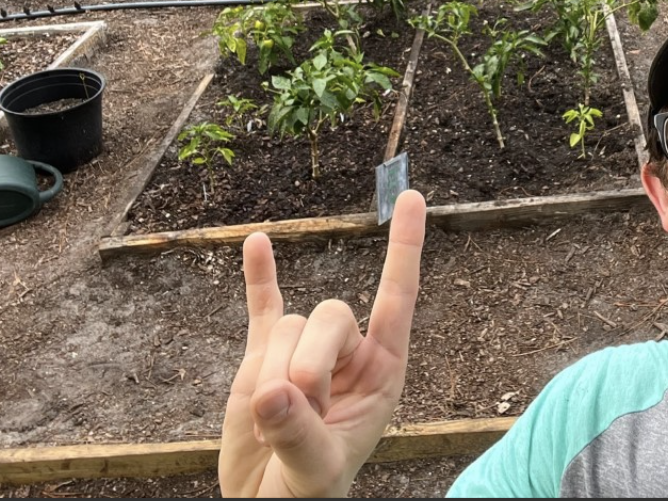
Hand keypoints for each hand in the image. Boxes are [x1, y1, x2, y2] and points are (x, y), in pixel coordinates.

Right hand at [219, 193, 425, 498]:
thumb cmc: (307, 493)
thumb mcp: (315, 472)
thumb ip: (300, 434)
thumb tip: (273, 392)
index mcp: (383, 371)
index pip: (398, 298)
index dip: (405, 247)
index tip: (410, 197)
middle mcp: (348, 352)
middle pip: (330, 314)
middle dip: (310, 363)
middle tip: (302, 411)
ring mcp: (302, 350)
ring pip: (286, 325)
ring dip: (273, 373)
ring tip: (274, 423)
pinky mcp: (261, 355)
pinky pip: (260, 306)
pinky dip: (259, 276)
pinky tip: (257, 243)